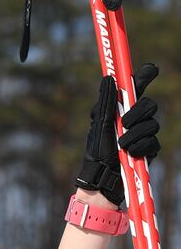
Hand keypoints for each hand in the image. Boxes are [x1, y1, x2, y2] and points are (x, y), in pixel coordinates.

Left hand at [76, 65, 161, 205]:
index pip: (136, 90)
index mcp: (121, 111)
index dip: (145, 77)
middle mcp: (134, 120)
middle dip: (138, 112)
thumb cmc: (96, 153)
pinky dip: (140, 147)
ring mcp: (143, 134)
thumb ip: (106, 103)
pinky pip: (153, 141)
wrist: (102, 179)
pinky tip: (130, 154)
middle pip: (150, 105)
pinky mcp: (150, 149)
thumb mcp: (99, 126)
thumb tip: (109, 78)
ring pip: (152, 124)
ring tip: (122, 145)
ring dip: (135, 134)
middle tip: (124, 122)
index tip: (151, 70)